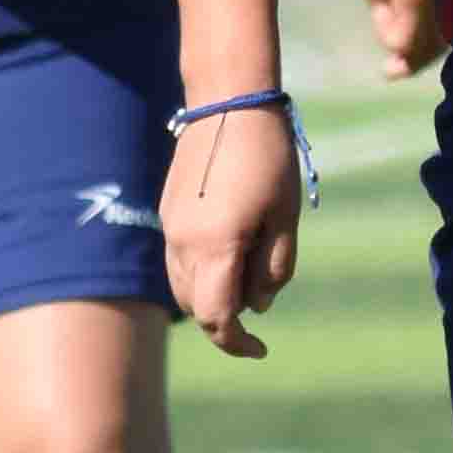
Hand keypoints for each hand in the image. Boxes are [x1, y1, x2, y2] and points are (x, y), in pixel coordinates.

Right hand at [161, 104, 305, 359]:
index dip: (238, 344)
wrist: (229, 103)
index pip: (217, 319)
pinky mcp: (167, 212)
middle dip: (227, 316)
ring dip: (211, 295)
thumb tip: (258, 306)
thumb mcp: (285, 218)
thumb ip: (273, 269)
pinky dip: (200, 272)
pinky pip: (177, 260)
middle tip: (262, 288)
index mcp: (215, 247)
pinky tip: (230, 242)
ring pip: (182, 287)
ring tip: (248, 262)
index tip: (261, 350)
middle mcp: (182, 243)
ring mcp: (169, 227)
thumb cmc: (268, 159)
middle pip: (197, 307)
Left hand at [345, 0, 449, 79]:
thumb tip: (392, 37)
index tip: (387, 71)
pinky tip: (414, 23)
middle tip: (395, 69)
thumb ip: (381, 9)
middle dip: (416, 59)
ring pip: (445, 24)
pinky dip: (433, 22)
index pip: (412, 42)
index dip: (401, 60)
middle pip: (436, 40)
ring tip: (403, 51)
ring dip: (425, 43)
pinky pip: (446, 5)